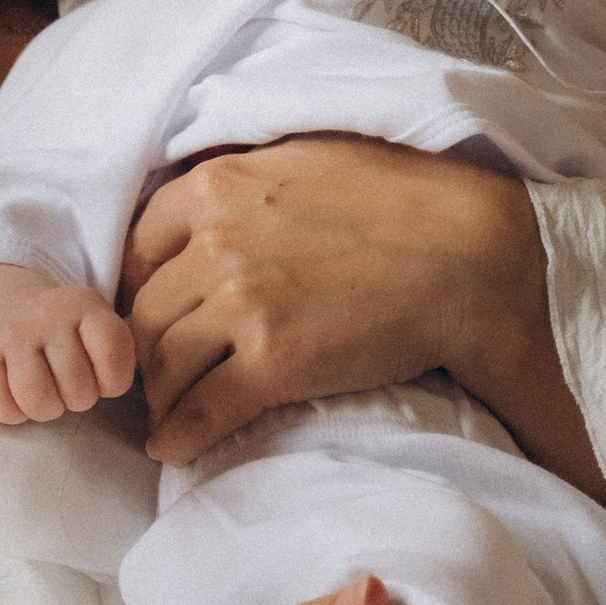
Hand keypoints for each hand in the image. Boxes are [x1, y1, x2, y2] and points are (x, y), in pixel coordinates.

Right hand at [0, 261, 134, 424]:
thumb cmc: (58, 335)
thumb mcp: (93, 327)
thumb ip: (115, 354)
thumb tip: (112, 386)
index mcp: (85, 304)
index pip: (113, 351)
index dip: (113, 381)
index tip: (101, 378)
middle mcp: (48, 313)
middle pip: (79, 389)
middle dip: (76, 399)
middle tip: (65, 384)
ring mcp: (11, 333)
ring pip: (39, 401)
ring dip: (45, 409)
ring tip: (44, 393)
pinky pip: (2, 408)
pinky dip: (11, 412)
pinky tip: (14, 392)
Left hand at [123, 134, 599, 488]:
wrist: (468, 254)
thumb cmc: (400, 199)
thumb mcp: (301, 157)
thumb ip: (242, 180)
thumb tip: (206, 197)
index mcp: (216, 185)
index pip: (137, 248)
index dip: (139, 290)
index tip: (149, 315)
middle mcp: (216, 240)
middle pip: (144, 313)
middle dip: (143, 350)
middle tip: (153, 376)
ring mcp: (241, 302)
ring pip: (163, 363)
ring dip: (159, 397)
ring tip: (167, 414)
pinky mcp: (273, 362)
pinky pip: (201, 409)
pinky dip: (178, 435)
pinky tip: (175, 447)